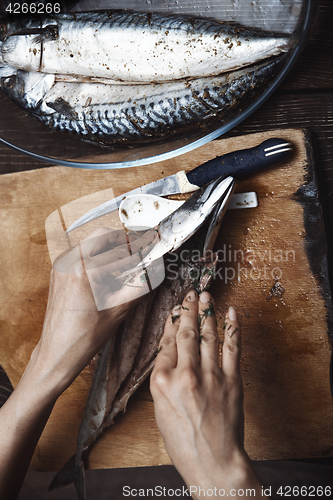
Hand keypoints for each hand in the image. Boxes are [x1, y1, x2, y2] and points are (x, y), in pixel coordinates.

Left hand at [32, 226, 162, 393]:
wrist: (58, 352)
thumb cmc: (84, 337)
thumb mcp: (119, 309)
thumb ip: (140, 284)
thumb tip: (154, 268)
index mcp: (83, 271)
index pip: (120, 251)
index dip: (141, 249)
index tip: (154, 246)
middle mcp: (68, 262)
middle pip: (102, 235)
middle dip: (124, 240)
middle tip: (141, 247)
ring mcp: (61, 265)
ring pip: (91, 241)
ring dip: (111, 246)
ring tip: (128, 260)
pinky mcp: (59, 270)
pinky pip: (81, 253)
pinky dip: (98, 255)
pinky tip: (110, 270)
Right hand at [150, 290, 263, 498]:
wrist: (212, 461)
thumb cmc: (183, 440)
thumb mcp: (160, 409)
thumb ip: (163, 378)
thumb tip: (169, 352)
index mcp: (161, 382)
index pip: (167, 343)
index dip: (172, 323)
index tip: (175, 310)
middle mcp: (184, 375)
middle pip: (186, 334)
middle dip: (189, 310)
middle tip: (191, 294)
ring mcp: (210, 376)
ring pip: (208, 335)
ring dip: (208, 312)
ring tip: (207, 296)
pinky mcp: (231, 380)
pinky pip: (232, 347)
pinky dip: (233, 327)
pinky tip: (231, 312)